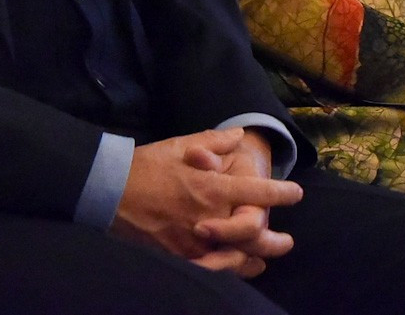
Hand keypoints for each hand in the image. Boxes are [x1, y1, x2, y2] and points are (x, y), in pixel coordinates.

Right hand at [110, 129, 301, 273]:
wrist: (109, 190)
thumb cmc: (147, 164)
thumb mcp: (181, 144)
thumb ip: (214, 142)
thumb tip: (238, 135)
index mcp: (212, 186)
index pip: (257, 193)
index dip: (281, 194)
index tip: (295, 194)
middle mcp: (208, 216)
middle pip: (251, 233)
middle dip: (274, 239)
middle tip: (287, 242)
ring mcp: (193, 240)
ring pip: (233, 256)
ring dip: (253, 259)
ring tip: (264, 260)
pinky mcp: (178, 255)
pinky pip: (209, 268)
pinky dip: (225, 270)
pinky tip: (232, 270)